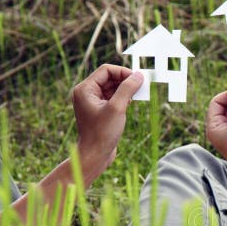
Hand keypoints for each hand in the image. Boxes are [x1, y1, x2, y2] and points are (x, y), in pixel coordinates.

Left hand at [72, 65, 143, 179]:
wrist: (95, 155)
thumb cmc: (102, 133)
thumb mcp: (117, 107)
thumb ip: (128, 89)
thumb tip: (138, 75)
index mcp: (85, 89)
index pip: (106, 71)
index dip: (123, 72)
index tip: (138, 79)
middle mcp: (86, 93)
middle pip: (109, 78)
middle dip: (125, 80)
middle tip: (141, 86)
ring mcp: (93, 102)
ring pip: (112, 88)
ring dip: (125, 89)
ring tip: (138, 95)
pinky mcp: (100, 111)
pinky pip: (113, 98)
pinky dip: (123, 98)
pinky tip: (131, 103)